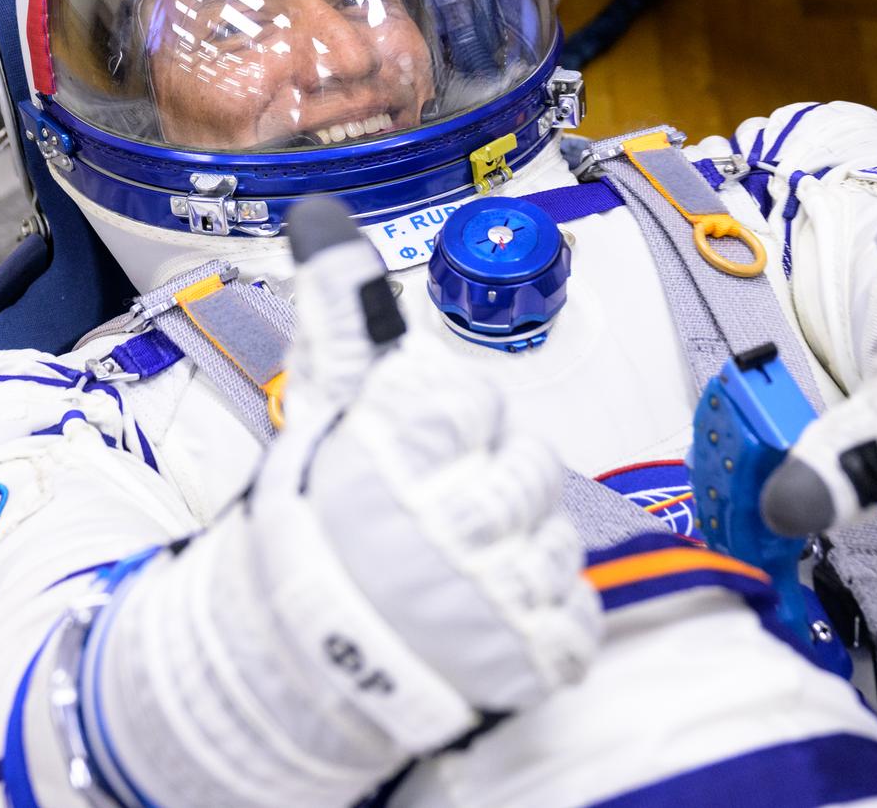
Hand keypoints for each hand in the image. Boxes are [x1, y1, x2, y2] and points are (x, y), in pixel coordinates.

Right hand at [253, 199, 599, 751]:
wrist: (301, 657)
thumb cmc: (316, 530)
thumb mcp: (321, 414)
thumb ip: (341, 317)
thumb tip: (323, 220)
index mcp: (402, 449)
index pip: (475, 401)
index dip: (452, 427)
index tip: (420, 452)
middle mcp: (454, 518)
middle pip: (532, 468)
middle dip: (492, 486)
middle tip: (440, 516)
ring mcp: (497, 594)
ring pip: (556, 539)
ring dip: (516, 554)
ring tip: (460, 574)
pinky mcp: (532, 654)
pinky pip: (575, 610)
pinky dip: (540, 614)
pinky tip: (491, 614)